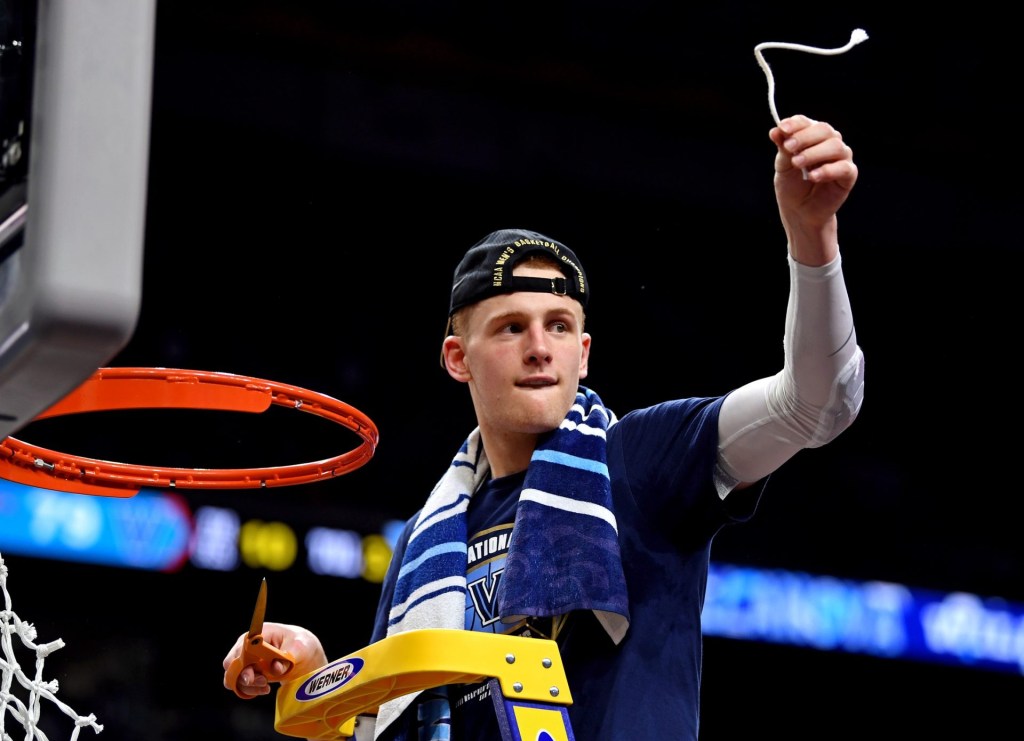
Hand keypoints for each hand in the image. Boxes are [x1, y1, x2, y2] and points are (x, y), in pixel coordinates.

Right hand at [222, 622, 326, 698]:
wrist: (304, 654)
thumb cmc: (301, 644)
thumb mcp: (299, 648)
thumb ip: (287, 657)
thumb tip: (275, 667)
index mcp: (260, 634)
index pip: (241, 647)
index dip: (241, 661)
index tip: (252, 674)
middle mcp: (248, 646)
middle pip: (232, 664)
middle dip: (244, 676)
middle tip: (263, 681)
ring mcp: (247, 659)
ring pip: (234, 677)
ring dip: (248, 685)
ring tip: (266, 686)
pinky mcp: (249, 671)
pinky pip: (240, 685)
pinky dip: (250, 690)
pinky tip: (265, 689)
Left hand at [769, 115, 857, 263]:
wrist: (799, 212)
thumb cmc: (792, 187)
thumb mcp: (783, 166)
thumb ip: (783, 148)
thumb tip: (776, 130)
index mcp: (812, 137)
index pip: (807, 123)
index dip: (796, 124)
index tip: (782, 129)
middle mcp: (829, 143)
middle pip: (824, 130)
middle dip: (804, 137)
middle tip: (788, 148)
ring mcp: (841, 158)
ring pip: (835, 146)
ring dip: (814, 153)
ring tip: (797, 163)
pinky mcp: (848, 175)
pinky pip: (844, 168)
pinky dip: (828, 170)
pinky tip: (813, 176)